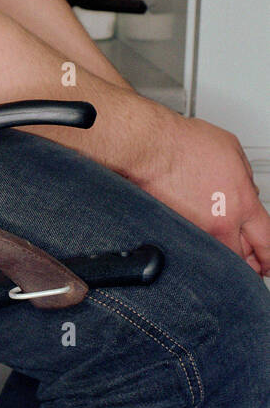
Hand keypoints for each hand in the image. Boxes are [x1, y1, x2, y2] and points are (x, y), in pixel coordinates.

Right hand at [136, 114, 269, 274]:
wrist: (150, 147)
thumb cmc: (184, 144)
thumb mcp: (232, 150)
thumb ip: (246, 178)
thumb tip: (247, 190)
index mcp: (241, 205)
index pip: (267, 244)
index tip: (268, 260)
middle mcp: (219, 223)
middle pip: (242, 261)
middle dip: (248, 263)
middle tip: (248, 259)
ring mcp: (194, 229)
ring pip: (214, 256)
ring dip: (220, 253)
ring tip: (219, 242)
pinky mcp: (172, 228)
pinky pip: (190, 244)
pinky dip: (195, 243)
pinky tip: (194, 230)